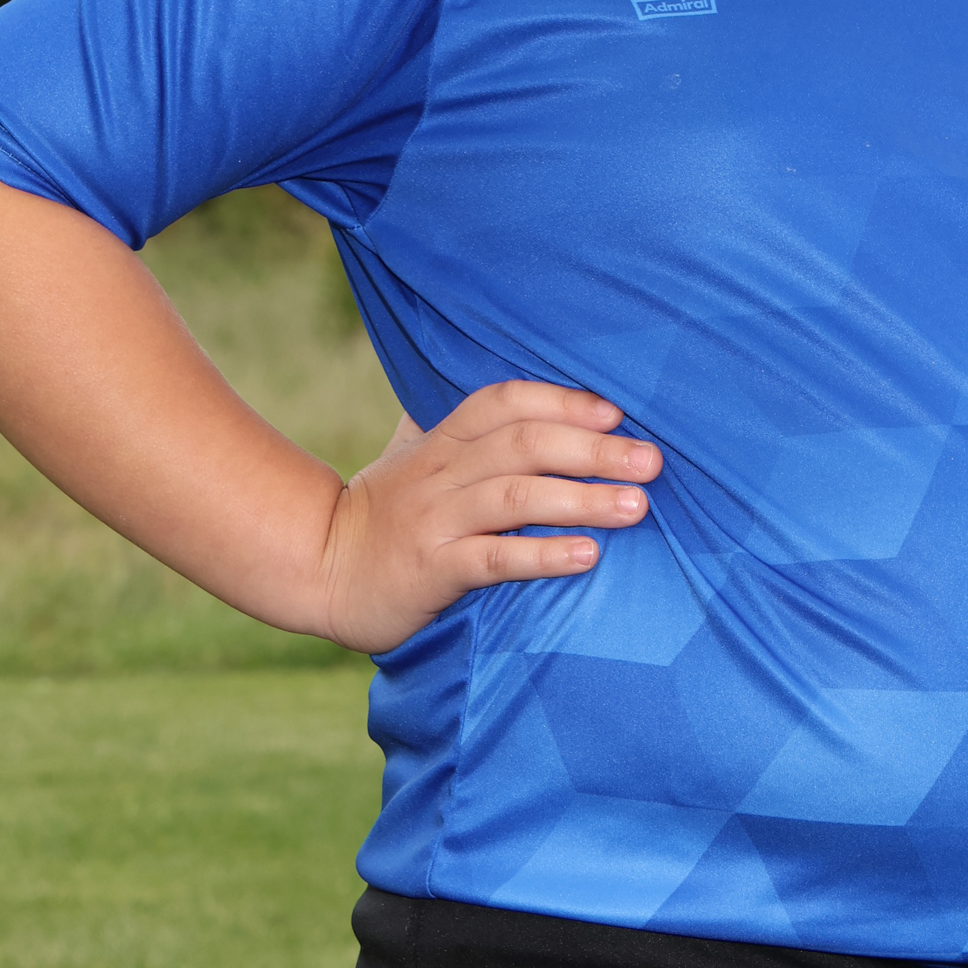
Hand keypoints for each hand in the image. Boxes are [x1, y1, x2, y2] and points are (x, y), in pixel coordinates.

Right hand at [317, 381, 661, 653]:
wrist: (316, 568)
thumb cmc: (384, 512)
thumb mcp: (412, 456)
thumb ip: (458, 428)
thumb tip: (520, 398)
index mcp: (442, 439)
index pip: (505, 402)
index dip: (562, 401)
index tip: (617, 413)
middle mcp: (441, 471)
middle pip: (524, 445)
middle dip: (594, 450)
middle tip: (652, 461)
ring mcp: (436, 519)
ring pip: (516, 497)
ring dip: (583, 499)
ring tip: (637, 507)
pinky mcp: (432, 569)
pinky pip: (494, 558)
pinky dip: (544, 554)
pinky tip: (587, 555)